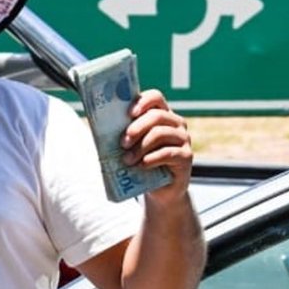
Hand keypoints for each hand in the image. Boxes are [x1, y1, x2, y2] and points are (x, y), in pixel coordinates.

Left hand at [122, 88, 192, 202]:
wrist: (160, 190)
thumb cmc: (143, 163)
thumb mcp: (133, 146)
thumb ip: (124, 134)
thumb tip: (101, 126)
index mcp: (162, 115)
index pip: (156, 98)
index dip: (142, 102)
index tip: (128, 114)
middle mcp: (176, 124)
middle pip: (157, 115)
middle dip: (136, 128)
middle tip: (123, 143)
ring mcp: (183, 139)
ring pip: (160, 134)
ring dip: (140, 147)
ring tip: (127, 160)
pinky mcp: (186, 156)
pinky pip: (167, 153)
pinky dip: (151, 159)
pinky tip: (141, 165)